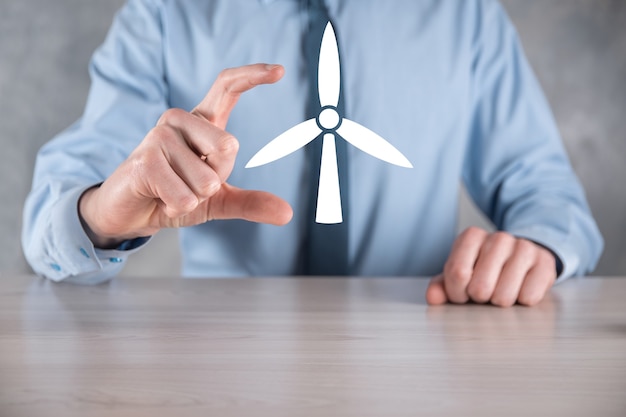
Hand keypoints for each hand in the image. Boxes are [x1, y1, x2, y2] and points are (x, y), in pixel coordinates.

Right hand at [79, 64, 292, 247]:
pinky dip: (179, 207)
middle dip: (217, 179)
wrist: (132, 213)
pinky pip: (185, 197)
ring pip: (207, 180)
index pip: (227, 87)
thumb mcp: (218, 200)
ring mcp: (160, 136)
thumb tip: (287, 213)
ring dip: (195, 198)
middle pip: (229, 147)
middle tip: (191, 184)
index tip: (280, 71)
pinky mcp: (145, 159)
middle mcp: (180, 120)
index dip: (252, 76)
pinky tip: (160, 198)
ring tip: (172, 191)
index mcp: (201, 122)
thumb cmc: (174, 196)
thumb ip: (251, 202)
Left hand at [426, 227, 556, 306]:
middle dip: (479, 299)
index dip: (457, 293)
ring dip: (500, 302)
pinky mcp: (545, 263)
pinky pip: (528, 298)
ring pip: (504, 296)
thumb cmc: (485, 270)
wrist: (522, 259)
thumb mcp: (460, 274)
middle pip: (480, 287)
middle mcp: (498, 237)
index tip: (462, 294)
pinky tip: (520, 290)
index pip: (457, 273)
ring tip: (501, 291)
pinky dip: (521, 302)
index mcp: (471, 236)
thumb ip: (441, 286)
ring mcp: (524, 248)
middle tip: (485, 292)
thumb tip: (432, 297)